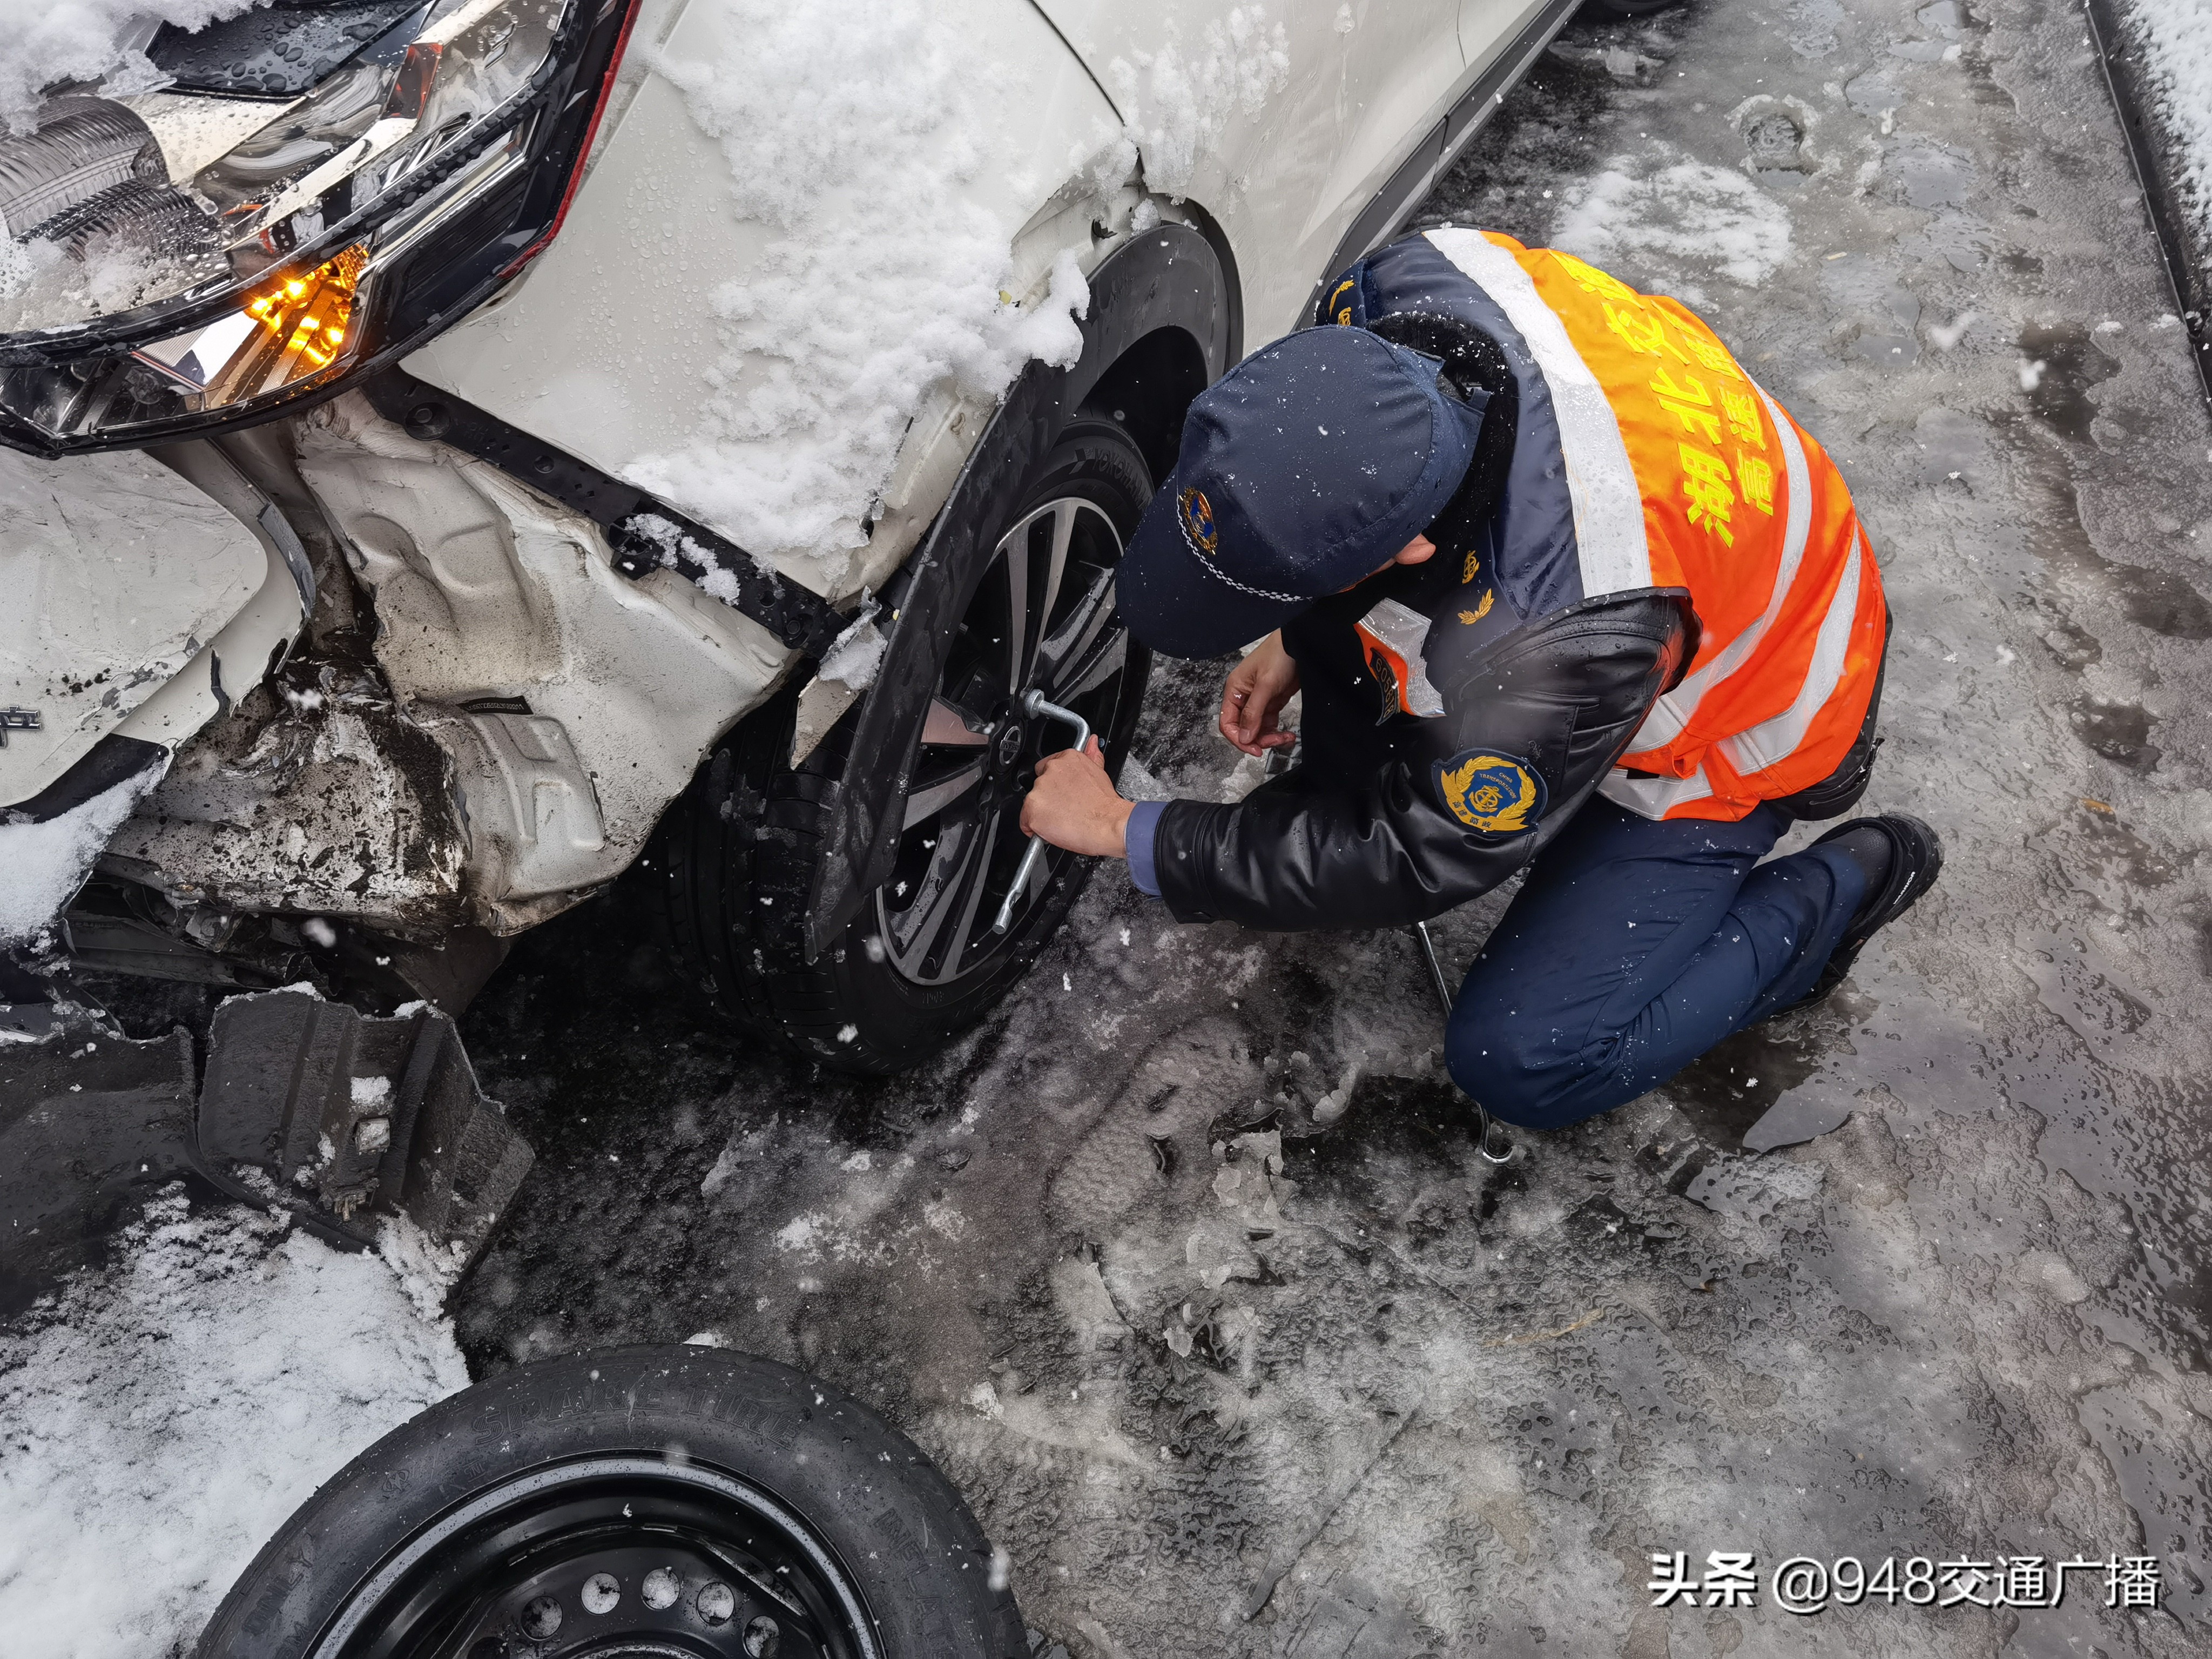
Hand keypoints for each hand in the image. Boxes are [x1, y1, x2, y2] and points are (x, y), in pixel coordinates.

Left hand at [1020, 736, 1134, 856]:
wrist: (1107, 824)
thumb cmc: (1105, 805)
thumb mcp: (1100, 773)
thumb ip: (1091, 756)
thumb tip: (1091, 742)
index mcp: (1066, 759)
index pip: (1047, 766)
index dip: (1054, 784)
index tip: (1061, 792)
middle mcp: (1051, 771)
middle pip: (1039, 786)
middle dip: (1048, 798)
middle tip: (1065, 809)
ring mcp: (1039, 790)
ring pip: (1032, 803)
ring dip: (1042, 812)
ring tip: (1063, 820)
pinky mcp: (1032, 810)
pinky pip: (1026, 822)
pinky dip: (1035, 828)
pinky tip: (1053, 829)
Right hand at [1219, 631, 1299, 756]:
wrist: (1300, 645)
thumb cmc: (1279, 655)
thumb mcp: (1265, 685)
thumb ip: (1253, 713)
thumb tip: (1243, 737)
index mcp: (1234, 690)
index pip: (1227, 722)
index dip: (1238, 739)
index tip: (1253, 749)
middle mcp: (1243, 697)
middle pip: (1243, 729)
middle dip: (1258, 739)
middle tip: (1274, 742)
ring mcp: (1258, 701)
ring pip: (1257, 729)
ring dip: (1270, 737)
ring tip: (1285, 738)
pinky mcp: (1272, 702)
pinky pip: (1269, 724)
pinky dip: (1277, 732)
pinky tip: (1287, 734)